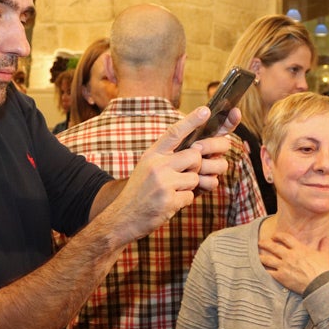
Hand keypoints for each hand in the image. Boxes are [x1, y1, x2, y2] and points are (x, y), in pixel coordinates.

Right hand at [98, 107, 230, 245]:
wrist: (122, 217)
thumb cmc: (140, 191)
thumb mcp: (148, 167)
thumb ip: (169, 157)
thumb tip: (198, 150)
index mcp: (152, 154)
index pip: (174, 132)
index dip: (191, 121)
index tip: (206, 110)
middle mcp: (157, 165)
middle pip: (195, 156)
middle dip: (198, 166)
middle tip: (190, 172)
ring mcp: (162, 183)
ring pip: (196, 178)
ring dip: (189, 187)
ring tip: (173, 190)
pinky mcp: (168, 200)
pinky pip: (191, 196)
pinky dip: (184, 200)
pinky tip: (170, 202)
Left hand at [258, 230, 328, 294]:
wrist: (319, 285)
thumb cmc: (323, 270)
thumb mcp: (325, 255)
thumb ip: (325, 245)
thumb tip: (328, 237)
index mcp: (299, 249)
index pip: (285, 238)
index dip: (278, 236)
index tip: (274, 236)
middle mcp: (289, 256)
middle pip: (273, 247)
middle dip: (265, 243)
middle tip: (260, 242)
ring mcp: (284, 266)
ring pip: (268, 259)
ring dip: (262, 257)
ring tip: (258, 256)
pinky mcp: (281, 277)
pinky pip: (269, 272)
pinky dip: (264, 270)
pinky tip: (261, 269)